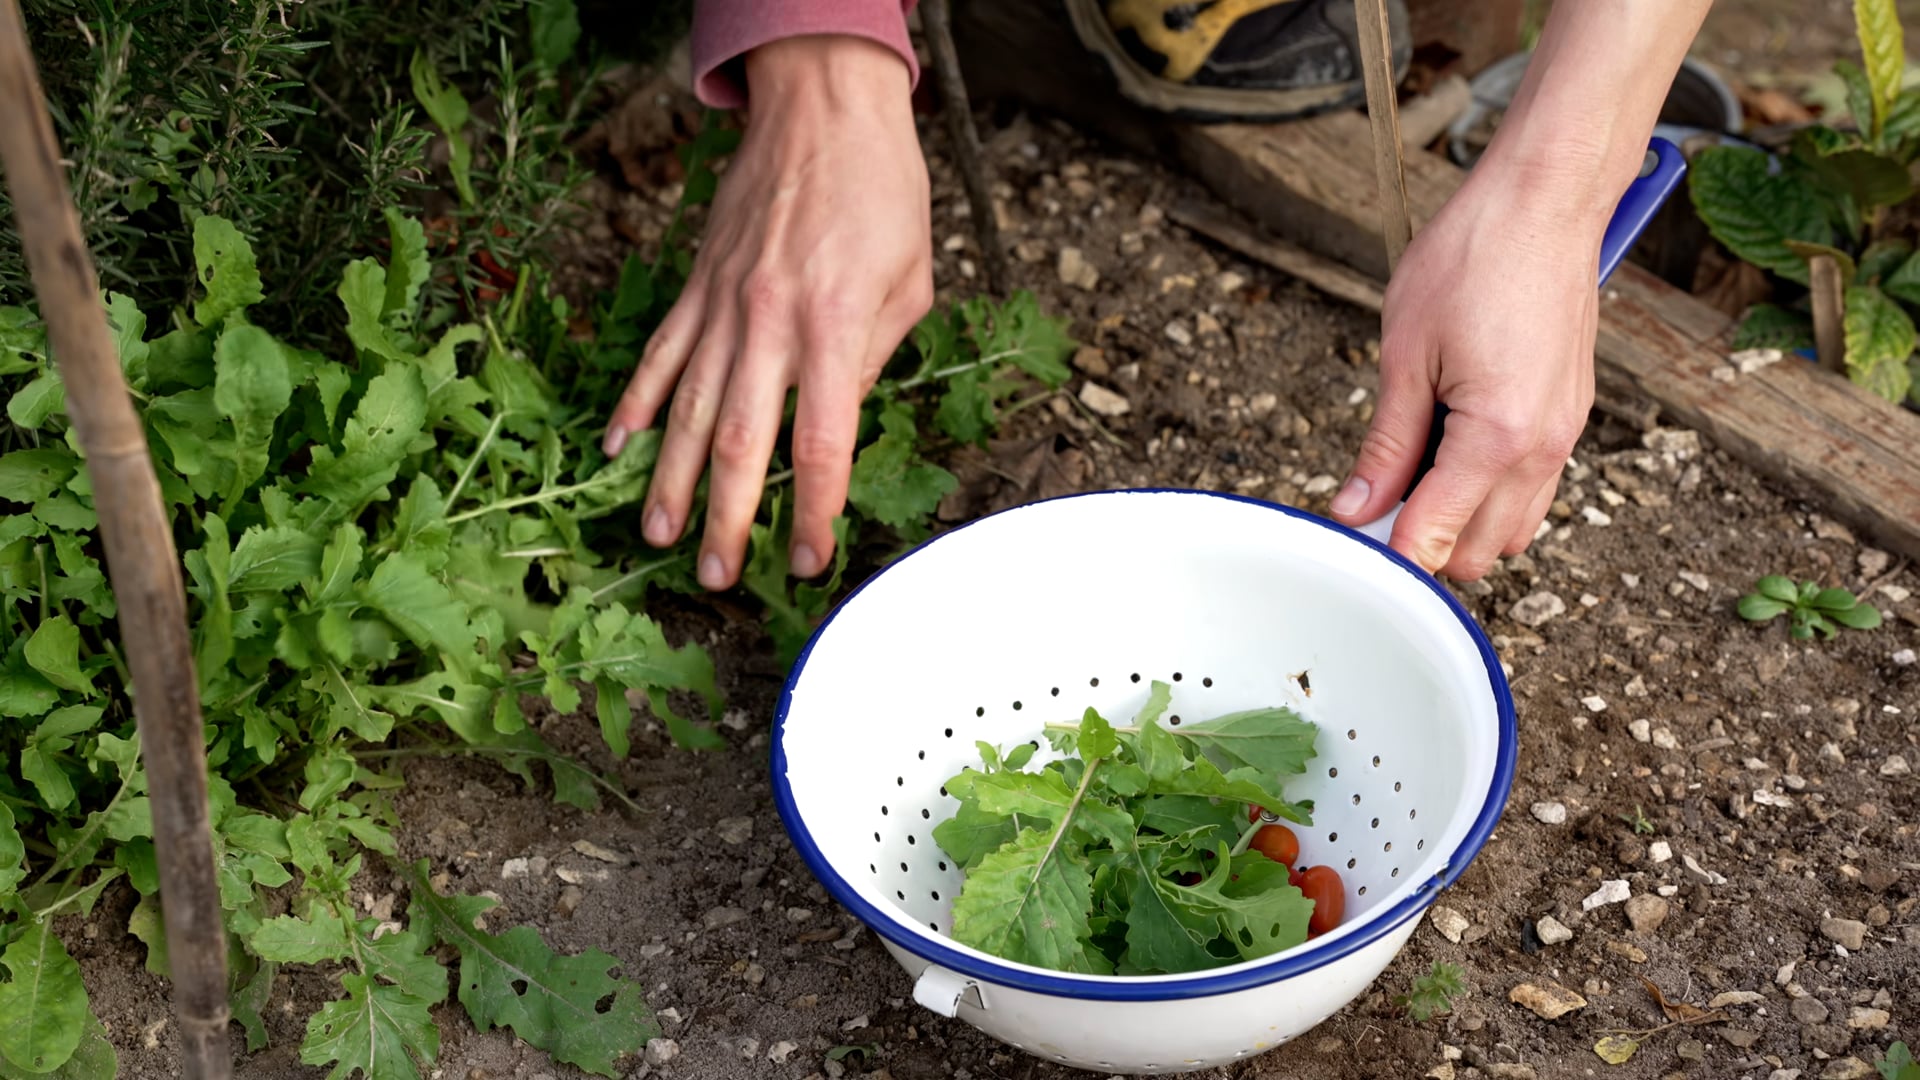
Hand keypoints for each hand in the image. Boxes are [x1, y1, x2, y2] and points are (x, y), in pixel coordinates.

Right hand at [604, 35, 931, 589]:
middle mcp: (769, 322)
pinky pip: (658, 355)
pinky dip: (635, 405)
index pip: (822, 442)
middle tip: (719, 578)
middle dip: (729, 519)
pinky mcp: (694, 285)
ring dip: (672, 481)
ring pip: (688, 410)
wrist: (823, 107)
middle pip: (742, 442)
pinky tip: (617, 451)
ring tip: (660, 539)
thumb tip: (838, 417)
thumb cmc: (881, 190)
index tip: (812, 559)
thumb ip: (873, 357)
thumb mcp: (908, 281)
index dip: (816, 510)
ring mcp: (722, 304)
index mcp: (833, 327)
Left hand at [1328, 165, 1602, 579]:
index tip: (1351, 539)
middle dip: (1422, 541)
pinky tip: (1451, 449)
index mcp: (1497, 438)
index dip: (1386, 551)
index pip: (1434, 537)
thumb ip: (1386, 446)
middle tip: (1373, 499)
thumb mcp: (1406, 356)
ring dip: (1460, 521)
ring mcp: (1565, 435)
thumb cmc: (1476, 258)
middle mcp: (1543, 449)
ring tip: (1413, 469)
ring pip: (1512, 530)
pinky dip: (1491, 492)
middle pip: (1477, 553)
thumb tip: (1357, 508)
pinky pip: (1533, 489)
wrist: (1545, 201)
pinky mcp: (1571, 416)